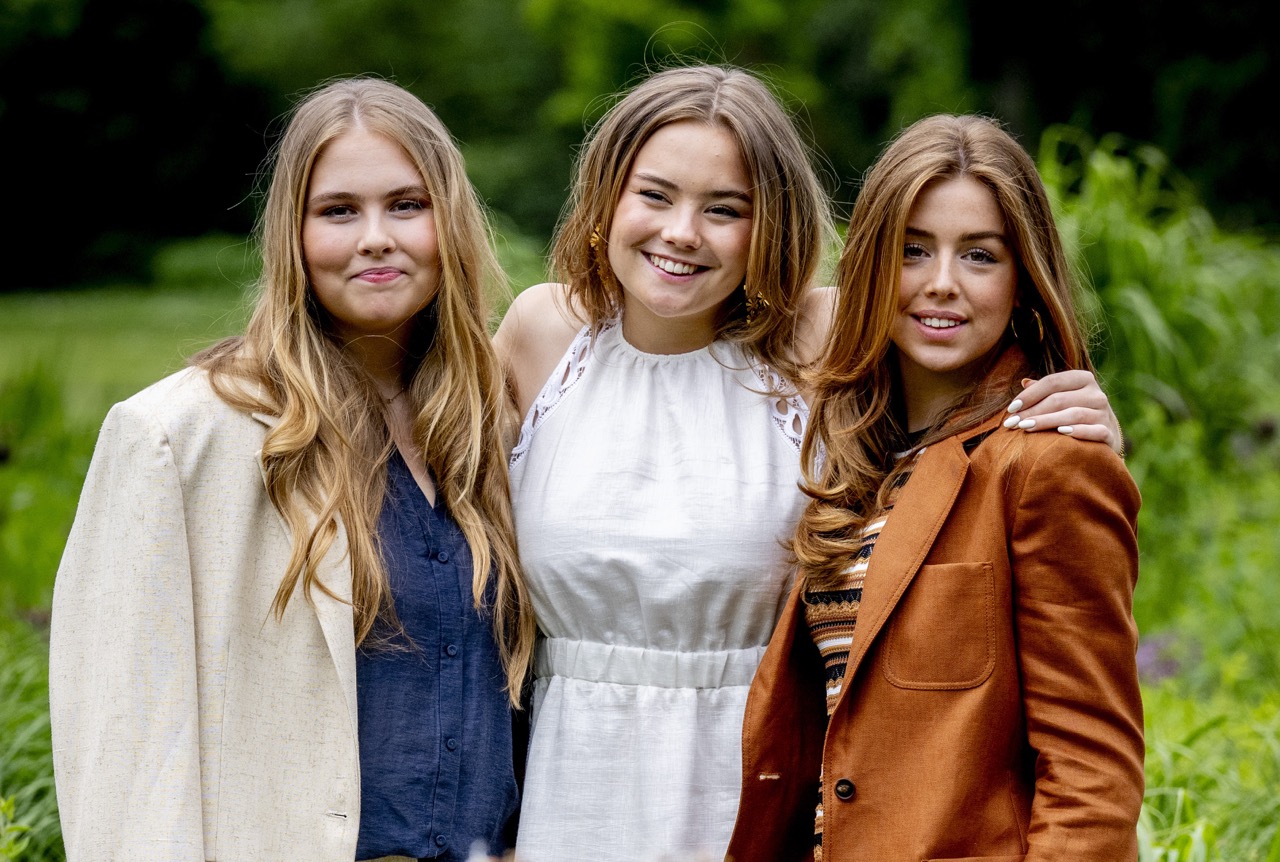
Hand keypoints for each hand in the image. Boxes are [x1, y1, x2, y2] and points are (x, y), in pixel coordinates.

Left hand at [1003, 371, 1122, 453]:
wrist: (1106, 435)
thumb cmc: (1075, 412)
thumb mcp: (1063, 397)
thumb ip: (1045, 390)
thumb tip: (1024, 382)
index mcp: (1083, 379)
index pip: (1053, 382)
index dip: (1029, 394)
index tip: (1011, 409)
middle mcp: (1096, 393)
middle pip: (1059, 399)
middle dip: (1032, 411)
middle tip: (1013, 423)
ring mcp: (1104, 413)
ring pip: (1073, 414)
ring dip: (1047, 421)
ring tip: (1026, 428)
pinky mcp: (1109, 432)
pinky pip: (1094, 431)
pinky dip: (1078, 431)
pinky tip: (1060, 433)